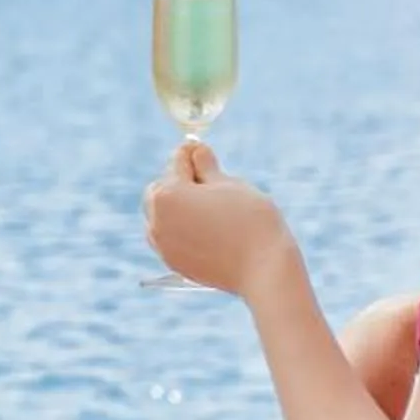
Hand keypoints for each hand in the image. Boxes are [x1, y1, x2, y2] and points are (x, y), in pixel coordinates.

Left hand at [143, 140, 291, 300]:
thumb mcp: (228, 184)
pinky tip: (206, 228)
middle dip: (180, 181)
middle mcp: (156, 220)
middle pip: (162, 189)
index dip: (193, 152)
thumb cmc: (249, 221)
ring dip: (178, 206)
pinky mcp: (173, 263)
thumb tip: (195, 151)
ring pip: (163, 215)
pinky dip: (181, 228)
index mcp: (167, 194)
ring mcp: (162, 245)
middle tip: (207, 179)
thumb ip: (205, 166)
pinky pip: (170, 236)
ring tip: (208, 206)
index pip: (178, 162)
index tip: (202, 149)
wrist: (263, 270)